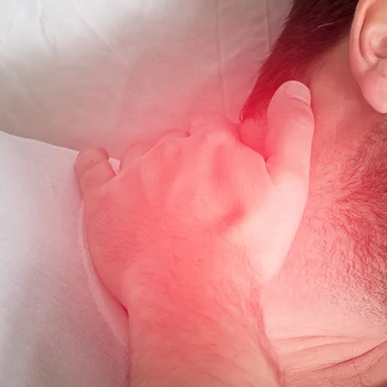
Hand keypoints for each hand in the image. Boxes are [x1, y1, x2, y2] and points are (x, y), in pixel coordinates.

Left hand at [75, 81, 313, 309]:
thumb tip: (294, 89)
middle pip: (178, 139)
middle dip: (187, 158)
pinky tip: (98, 161)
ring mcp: (132, 175)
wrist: (193, 298)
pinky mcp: (102, 202)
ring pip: (140, 152)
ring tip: (159, 193)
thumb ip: (292, 133)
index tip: (225, 176)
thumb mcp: (289, 190)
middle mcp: (170, 150)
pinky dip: (95, 162)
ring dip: (149, 164)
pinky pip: (92, 169)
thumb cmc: (244, 251)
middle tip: (197, 194)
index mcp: (215, 144)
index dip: (223, 150)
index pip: (216, 128)